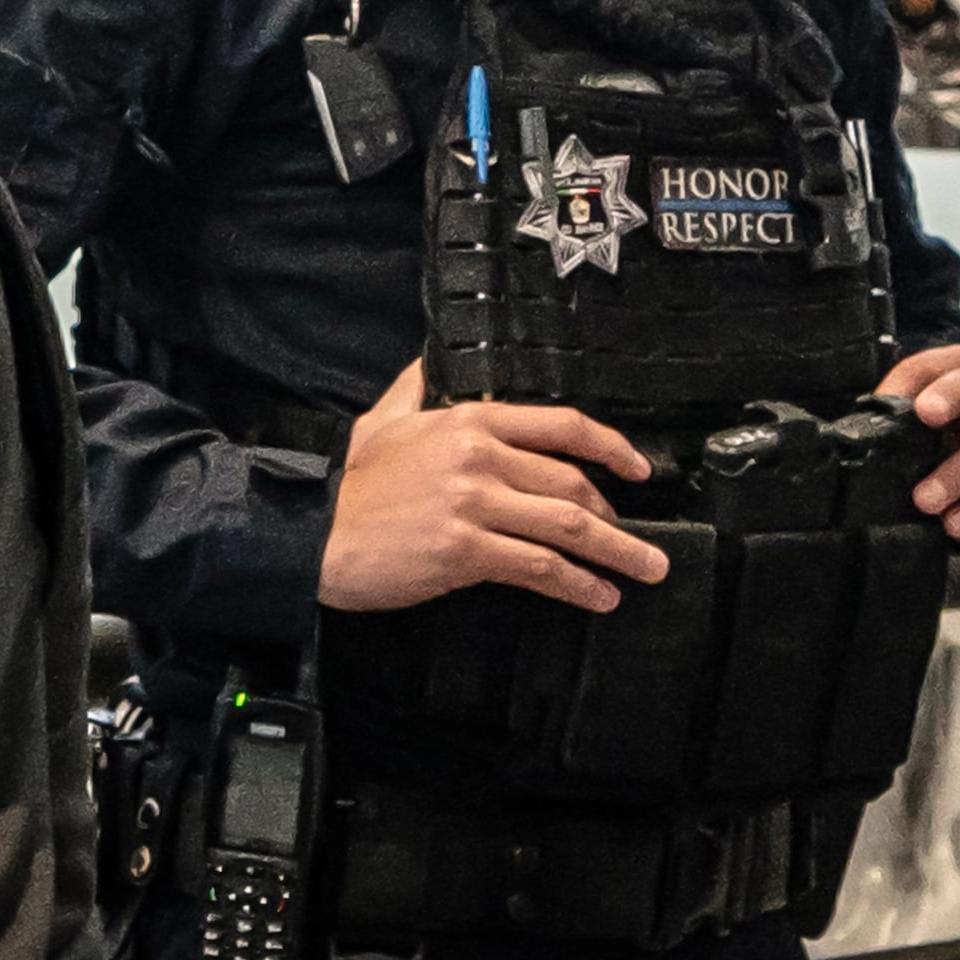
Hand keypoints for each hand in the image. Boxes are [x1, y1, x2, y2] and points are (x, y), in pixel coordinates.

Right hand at [320, 358, 669, 614]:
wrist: (315, 538)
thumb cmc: (351, 488)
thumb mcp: (380, 423)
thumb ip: (413, 389)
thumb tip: (425, 363)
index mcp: (469, 422)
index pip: (561, 426)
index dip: (611, 446)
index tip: (639, 468)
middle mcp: (480, 457)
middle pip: (572, 483)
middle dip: (615, 517)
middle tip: (637, 541)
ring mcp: (475, 504)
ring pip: (567, 526)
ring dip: (617, 552)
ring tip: (644, 571)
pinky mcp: (466, 551)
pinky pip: (538, 567)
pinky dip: (577, 584)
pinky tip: (599, 596)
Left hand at [879, 347, 959, 549]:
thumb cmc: (930, 451)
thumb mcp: (902, 431)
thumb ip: (889, 417)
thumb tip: (867, 427)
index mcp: (959, 374)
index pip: (950, 365)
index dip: (939, 387)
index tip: (923, 410)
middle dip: (954, 411)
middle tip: (926, 457)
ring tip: (931, 507)